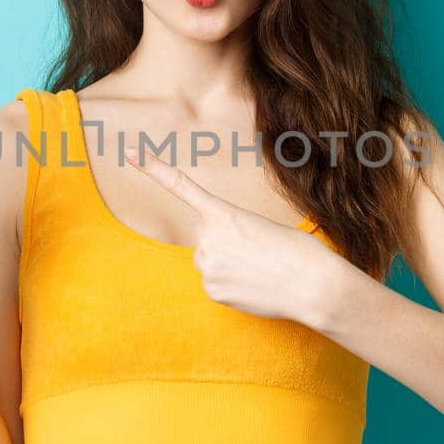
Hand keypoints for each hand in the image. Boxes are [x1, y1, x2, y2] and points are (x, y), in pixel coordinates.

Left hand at [123, 145, 342, 329]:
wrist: (313, 286)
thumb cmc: (298, 251)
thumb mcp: (263, 227)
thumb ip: (232, 234)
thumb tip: (218, 258)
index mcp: (223, 213)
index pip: (181, 186)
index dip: (153, 168)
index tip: (130, 153)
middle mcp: (208, 238)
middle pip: (206, 238)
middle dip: (225, 244)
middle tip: (257, 252)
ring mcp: (207, 266)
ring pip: (210, 262)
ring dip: (229, 265)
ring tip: (259, 271)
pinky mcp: (212, 291)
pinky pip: (215, 283)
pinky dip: (232, 284)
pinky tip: (255, 286)